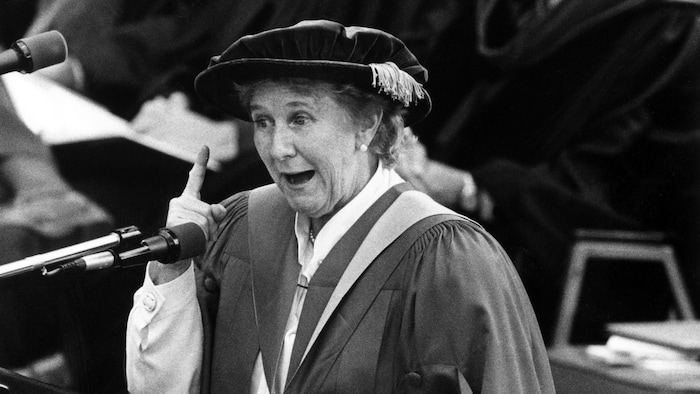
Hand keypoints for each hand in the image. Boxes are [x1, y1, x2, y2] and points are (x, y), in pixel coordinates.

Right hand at [150, 146, 226, 283]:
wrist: (176, 255)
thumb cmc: (193, 239)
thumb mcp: (209, 225)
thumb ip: (217, 213)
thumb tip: (218, 209)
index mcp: (188, 200)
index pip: (195, 179)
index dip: (200, 162)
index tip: (205, 147)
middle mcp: (180, 202)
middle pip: (209, 209)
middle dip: (211, 225)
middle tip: (200, 234)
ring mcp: (175, 209)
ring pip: (205, 218)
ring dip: (206, 232)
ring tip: (194, 237)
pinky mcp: (174, 219)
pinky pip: (197, 225)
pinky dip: (199, 234)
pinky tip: (190, 237)